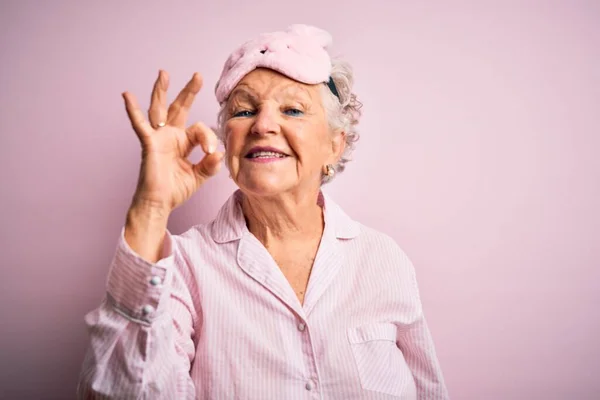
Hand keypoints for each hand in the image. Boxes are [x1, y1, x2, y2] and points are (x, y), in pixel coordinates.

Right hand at [123, 70, 223, 214]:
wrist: (160, 203)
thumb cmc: (175, 190)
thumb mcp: (199, 176)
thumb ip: (210, 165)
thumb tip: (218, 153)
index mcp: (183, 142)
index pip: (199, 129)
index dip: (208, 138)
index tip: (211, 152)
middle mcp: (170, 136)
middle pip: (179, 108)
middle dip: (188, 92)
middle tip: (198, 76)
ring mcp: (158, 138)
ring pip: (159, 109)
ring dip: (161, 91)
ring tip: (164, 73)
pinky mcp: (149, 144)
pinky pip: (140, 125)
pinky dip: (132, 110)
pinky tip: (126, 95)